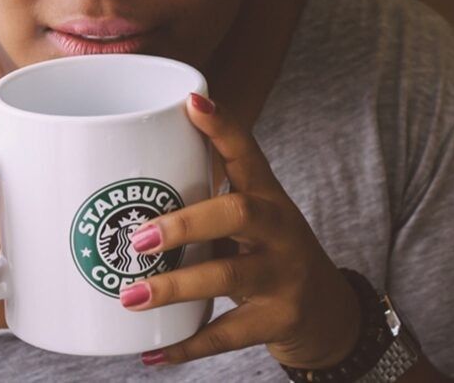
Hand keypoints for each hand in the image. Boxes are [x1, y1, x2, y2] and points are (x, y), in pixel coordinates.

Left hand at [119, 93, 360, 368]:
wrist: (326, 308)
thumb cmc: (269, 249)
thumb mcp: (252, 214)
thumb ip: (206, 195)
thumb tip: (126, 176)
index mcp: (267, 195)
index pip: (247, 152)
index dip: (221, 127)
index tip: (192, 102)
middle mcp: (279, 228)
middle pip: (238, 213)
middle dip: (185, 222)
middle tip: (138, 237)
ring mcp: (283, 275)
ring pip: (229, 276)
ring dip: (175, 286)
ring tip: (129, 295)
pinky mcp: (279, 319)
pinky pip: (229, 334)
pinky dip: (188, 345)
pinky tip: (153, 351)